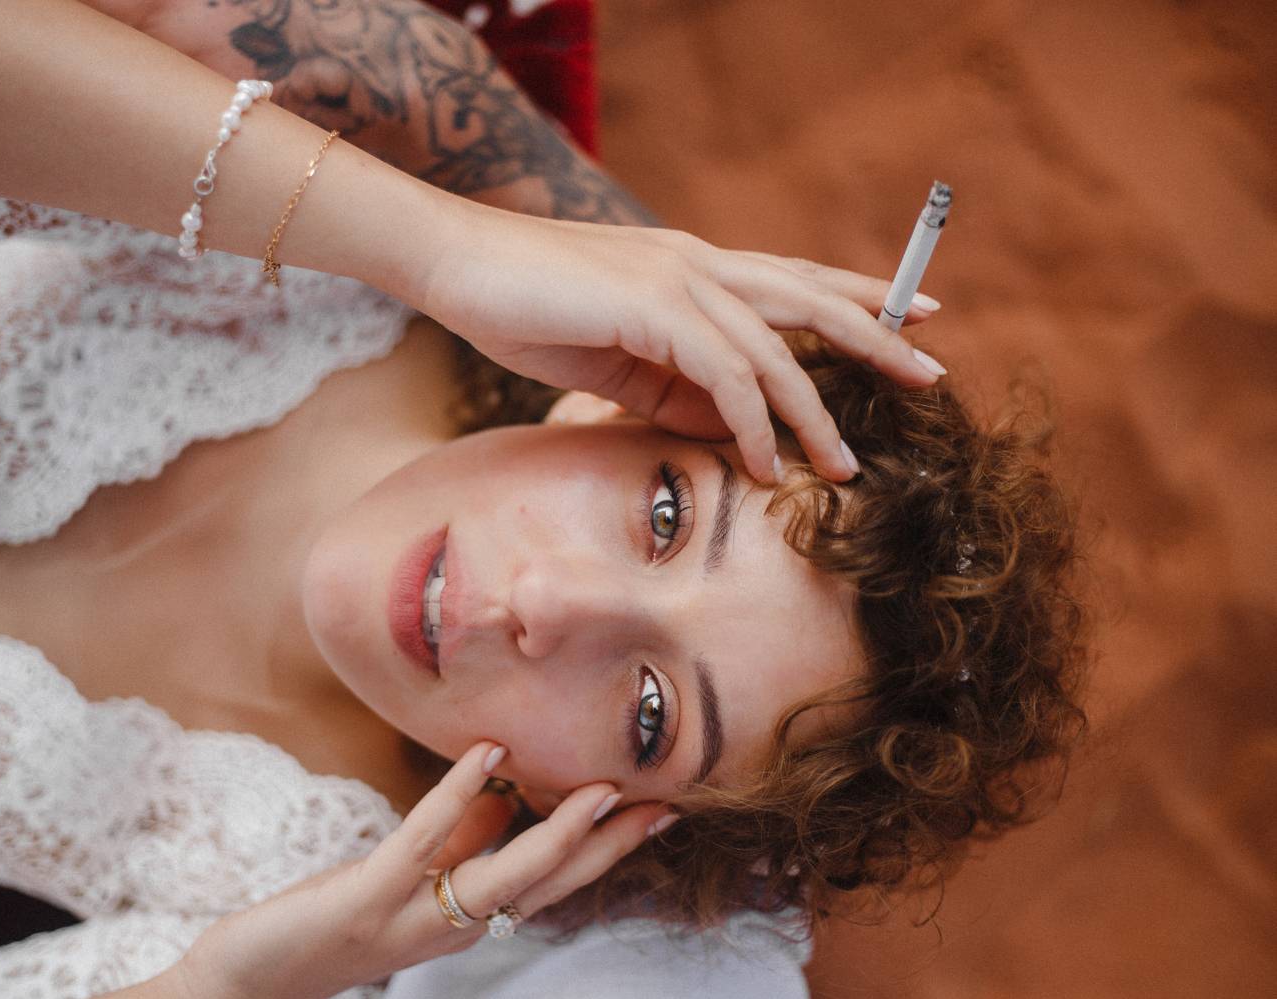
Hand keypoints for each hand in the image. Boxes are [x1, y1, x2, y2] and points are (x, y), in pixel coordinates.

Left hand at [170, 743, 669, 998]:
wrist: (252, 979)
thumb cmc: (331, 917)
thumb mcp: (409, 874)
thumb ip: (460, 838)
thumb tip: (506, 787)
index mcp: (466, 918)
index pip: (551, 882)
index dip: (607, 848)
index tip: (659, 809)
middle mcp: (453, 926)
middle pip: (547, 886)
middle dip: (609, 845)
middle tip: (664, 804)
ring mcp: (414, 917)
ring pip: (503, 878)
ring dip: (557, 835)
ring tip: (601, 787)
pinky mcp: (370, 898)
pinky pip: (423, 842)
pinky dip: (457, 794)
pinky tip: (486, 752)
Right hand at [419, 203, 944, 482]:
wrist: (455, 264)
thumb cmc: (524, 307)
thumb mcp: (617, 361)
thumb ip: (677, 390)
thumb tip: (738, 430)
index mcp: (692, 269)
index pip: (792, 279)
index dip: (856, 295)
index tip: (912, 314)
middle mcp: (699, 264)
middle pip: (811, 298)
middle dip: (878, 335)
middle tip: (932, 371)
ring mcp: (679, 280)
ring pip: (778, 345)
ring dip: (816, 411)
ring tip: (846, 465)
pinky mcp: (652, 306)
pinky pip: (725, 372)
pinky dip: (753, 422)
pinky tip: (766, 463)